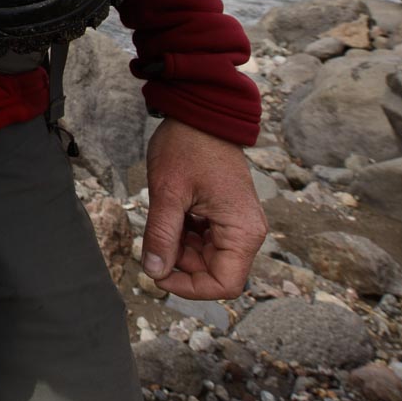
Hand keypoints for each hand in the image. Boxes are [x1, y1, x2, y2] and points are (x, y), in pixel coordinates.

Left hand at [139, 118, 267, 299]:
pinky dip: (184, 234)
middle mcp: (247, 231)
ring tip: (163, 218)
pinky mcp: (226, 215)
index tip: (158, 274)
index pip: (224, 284)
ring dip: (180, 248)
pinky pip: (205, 239)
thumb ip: (161, 235)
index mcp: (242, 231)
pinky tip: (171, 213)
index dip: (189, 288)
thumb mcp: (167, 192)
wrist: (201, 113)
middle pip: (213, 271)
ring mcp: (238, 223)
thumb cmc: (188, 146)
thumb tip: (154, 273)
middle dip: (180, 263)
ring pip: (206, 257)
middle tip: (154, 238)